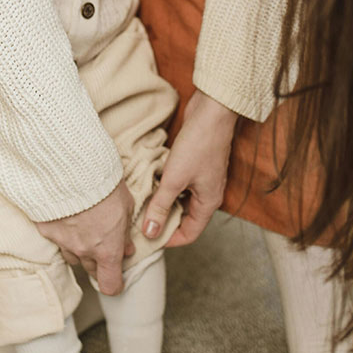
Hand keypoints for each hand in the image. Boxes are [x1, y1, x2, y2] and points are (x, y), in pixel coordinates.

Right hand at [36, 182, 135, 295]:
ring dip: (81, 248)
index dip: (115, 284)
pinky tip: (67, 215)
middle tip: (104, 242)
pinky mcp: (46, 230)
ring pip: (73, 256)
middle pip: (92, 271)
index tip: (118, 276)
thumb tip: (127, 249)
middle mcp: (84, 252)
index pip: (110, 285)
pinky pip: (56, 239)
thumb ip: (125, 233)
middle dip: (99, 262)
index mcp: (107, 250)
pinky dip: (63, 232)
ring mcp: (63, 242)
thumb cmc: (104, 186)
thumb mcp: (126, 207)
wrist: (72, 170)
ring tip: (85, 226)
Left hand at [143, 89, 237, 245]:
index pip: (190, 234)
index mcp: (208, 203)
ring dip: (163, 204)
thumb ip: (160, 206)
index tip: (149, 238)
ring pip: (180, 201)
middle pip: (184, 219)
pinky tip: (150, 183)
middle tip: (141, 223)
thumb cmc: (198, 145)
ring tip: (142, 204)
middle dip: (164, 222)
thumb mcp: (174, 179)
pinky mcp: (194, 166)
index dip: (170, 240)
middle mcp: (207, 195)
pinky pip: (179, 185)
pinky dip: (165, 187)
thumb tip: (150, 232)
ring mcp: (201, 180)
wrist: (211, 112)